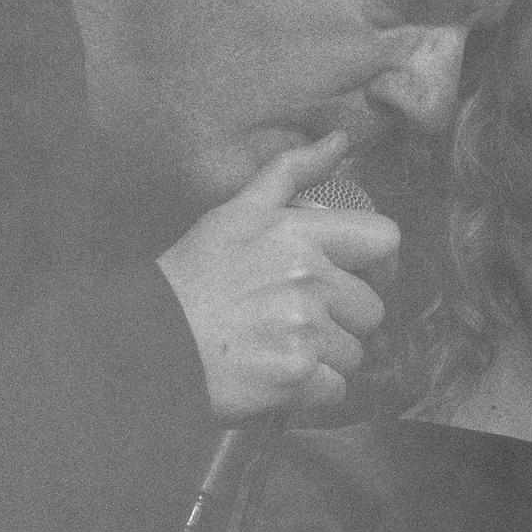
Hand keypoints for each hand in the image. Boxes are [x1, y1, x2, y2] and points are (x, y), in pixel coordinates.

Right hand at [158, 131, 401, 420]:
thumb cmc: (190, 279)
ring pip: (354, 353)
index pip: (385, 240)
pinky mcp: (298, 376)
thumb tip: (342, 140)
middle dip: (341, 321)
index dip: (377, 265)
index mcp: (298, 233)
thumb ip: (291, 173)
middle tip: (292, 323)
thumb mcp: (235, 213)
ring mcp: (305, 329)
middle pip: (371, 309)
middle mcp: (308, 278)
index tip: (355, 279)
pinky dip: (309, 392)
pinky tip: (274, 376)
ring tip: (276, 348)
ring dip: (324, 359)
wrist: (146, 342)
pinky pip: (336, 390)